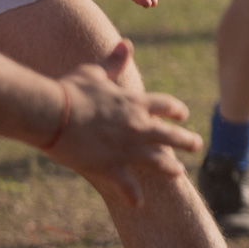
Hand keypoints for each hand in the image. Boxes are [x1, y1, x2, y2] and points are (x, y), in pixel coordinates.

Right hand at [45, 40, 196, 206]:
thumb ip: (114, 62)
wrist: (51, 112)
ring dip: (170, 168)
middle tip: (197, 145)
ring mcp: (127, 148)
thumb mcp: (95, 72)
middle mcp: (138, 126)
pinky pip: (128, 186)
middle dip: (186, 140)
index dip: (176, 111)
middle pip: (171, 135)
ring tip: (179, 173)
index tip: (183, 115)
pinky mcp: (111, 167)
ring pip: (159, 162)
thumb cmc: (70, 90)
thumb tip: (127, 44)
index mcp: (135, 103)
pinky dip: (134, 196)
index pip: (166, 106)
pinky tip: (139, 203)